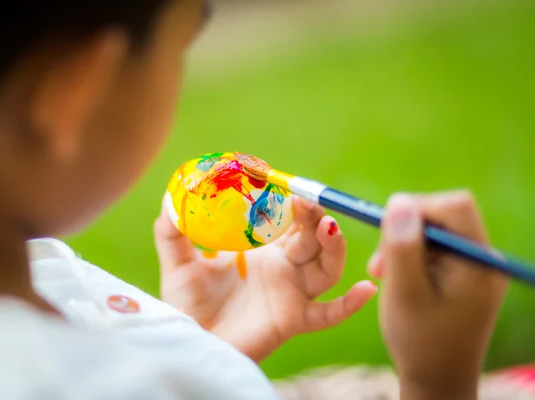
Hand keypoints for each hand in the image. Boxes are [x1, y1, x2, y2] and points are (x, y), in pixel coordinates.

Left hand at [154, 195, 376, 361]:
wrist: (191, 343)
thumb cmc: (188, 305)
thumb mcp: (179, 264)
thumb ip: (173, 233)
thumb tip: (169, 200)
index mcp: (261, 250)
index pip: (285, 219)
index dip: (289, 201)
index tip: (285, 181)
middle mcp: (282, 268)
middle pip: (311, 238)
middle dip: (313, 217)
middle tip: (305, 200)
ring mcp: (291, 293)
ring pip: (325, 268)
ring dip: (333, 248)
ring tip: (328, 227)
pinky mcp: (293, 319)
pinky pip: (328, 314)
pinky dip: (348, 304)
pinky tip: (366, 290)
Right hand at [368, 191, 507, 399]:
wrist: (438, 381)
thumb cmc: (419, 340)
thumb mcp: (404, 292)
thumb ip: (402, 246)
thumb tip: (400, 200)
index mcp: (478, 261)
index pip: (454, 206)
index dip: (417, 206)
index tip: (386, 228)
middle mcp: (485, 259)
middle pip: (444, 215)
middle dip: (405, 230)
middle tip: (379, 263)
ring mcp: (477, 267)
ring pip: (435, 231)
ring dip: (404, 246)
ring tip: (384, 274)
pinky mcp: (466, 275)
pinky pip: (437, 249)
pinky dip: (412, 257)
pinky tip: (398, 279)